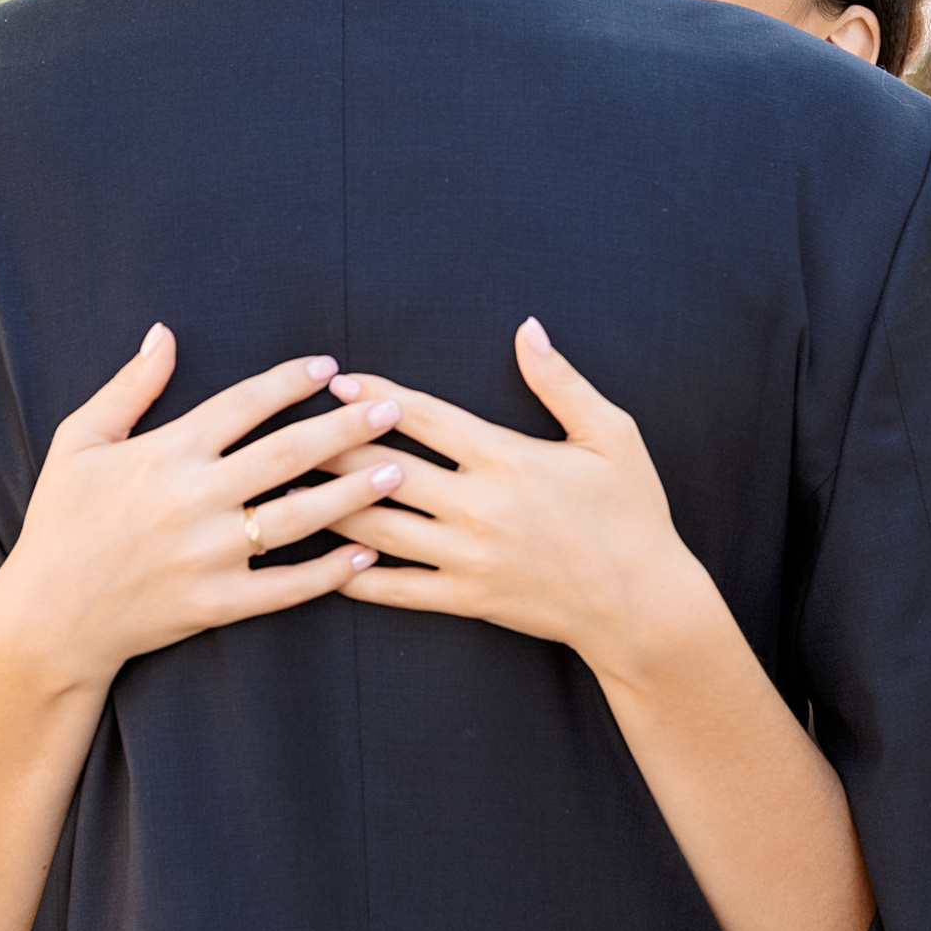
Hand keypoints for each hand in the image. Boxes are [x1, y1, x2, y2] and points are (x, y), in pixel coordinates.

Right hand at [0, 325, 409, 695]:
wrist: (46, 618)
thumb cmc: (61, 521)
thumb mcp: (79, 441)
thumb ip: (128, 387)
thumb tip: (163, 333)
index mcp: (165, 452)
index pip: (243, 404)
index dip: (290, 381)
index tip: (330, 367)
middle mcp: (192, 499)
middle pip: (286, 454)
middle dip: (344, 427)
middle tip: (391, 409)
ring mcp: (207, 554)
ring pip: (297, 517)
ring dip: (352, 493)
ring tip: (396, 471)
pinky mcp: (215, 604)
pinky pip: (284, 587)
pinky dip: (328, 573)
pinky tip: (365, 554)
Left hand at [321, 319, 718, 684]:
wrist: (643, 602)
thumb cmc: (632, 511)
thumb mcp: (611, 434)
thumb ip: (561, 381)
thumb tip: (527, 328)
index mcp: (507, 458)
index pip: (424, 417)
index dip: (376, 395)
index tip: (336, 381)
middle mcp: (478, 506)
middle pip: (385, 470)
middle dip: (333, 448)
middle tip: (290, 431)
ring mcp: (468, 557)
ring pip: (379, 529)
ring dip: (329, 507)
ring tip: (286, 490)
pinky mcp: (467, 600)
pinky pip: (398, 590)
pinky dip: (356, 577)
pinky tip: (322, 562)